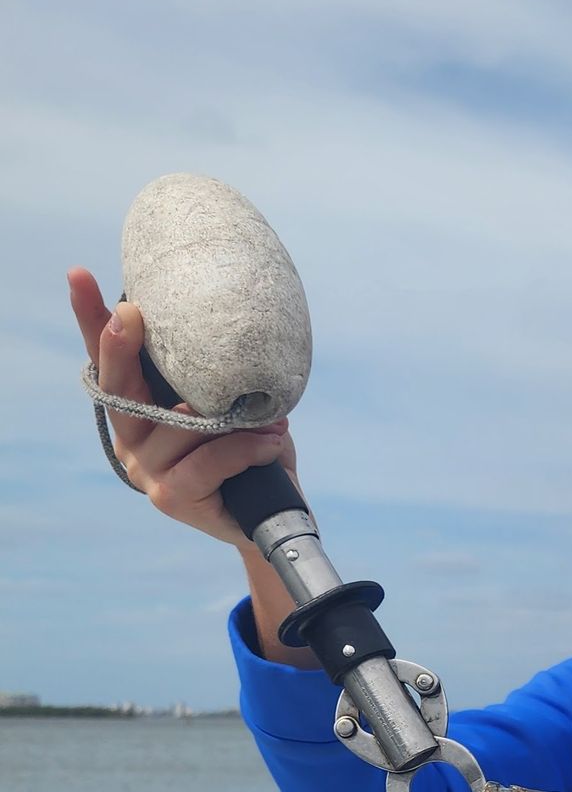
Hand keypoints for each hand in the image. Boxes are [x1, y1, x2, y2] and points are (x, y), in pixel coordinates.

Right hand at [69, 268, 296, 543]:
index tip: (78, 275)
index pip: (109, 361)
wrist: (273, 516)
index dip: (90, 319)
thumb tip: (227, 317)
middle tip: (132, 313)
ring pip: (178, 426)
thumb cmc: (254, 452)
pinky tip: (272, 441)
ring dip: (229, 418)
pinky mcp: (172, 497)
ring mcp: (147, 471)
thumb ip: (217, 374)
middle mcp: (133, 440)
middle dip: (122, 347)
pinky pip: (207, 461)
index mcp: (140, 412)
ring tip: (271, 417)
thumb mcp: (237, 404)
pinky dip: (244, 448)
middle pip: (119, 388)